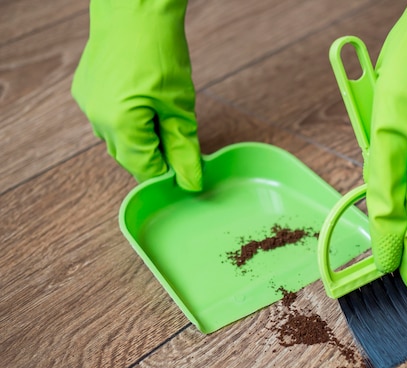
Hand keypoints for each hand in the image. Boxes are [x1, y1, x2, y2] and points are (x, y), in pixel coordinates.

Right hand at [71, 0, 201, 190]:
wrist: (134, 10)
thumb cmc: (159, 51)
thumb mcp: (179, 106)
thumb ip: (184, 149)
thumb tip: (191, 181)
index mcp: (120, 126)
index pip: (145, 170)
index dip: (168, 173)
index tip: (186, 167)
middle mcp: (97, 121)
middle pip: (130, 158)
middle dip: (156, 156)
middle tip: (179, 140)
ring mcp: (87, 106)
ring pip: (118, 140)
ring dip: (141, 139)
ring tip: (162, 116)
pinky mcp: (85, 93)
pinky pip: (107, 120)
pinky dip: (127, 121)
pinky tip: (143, 103)